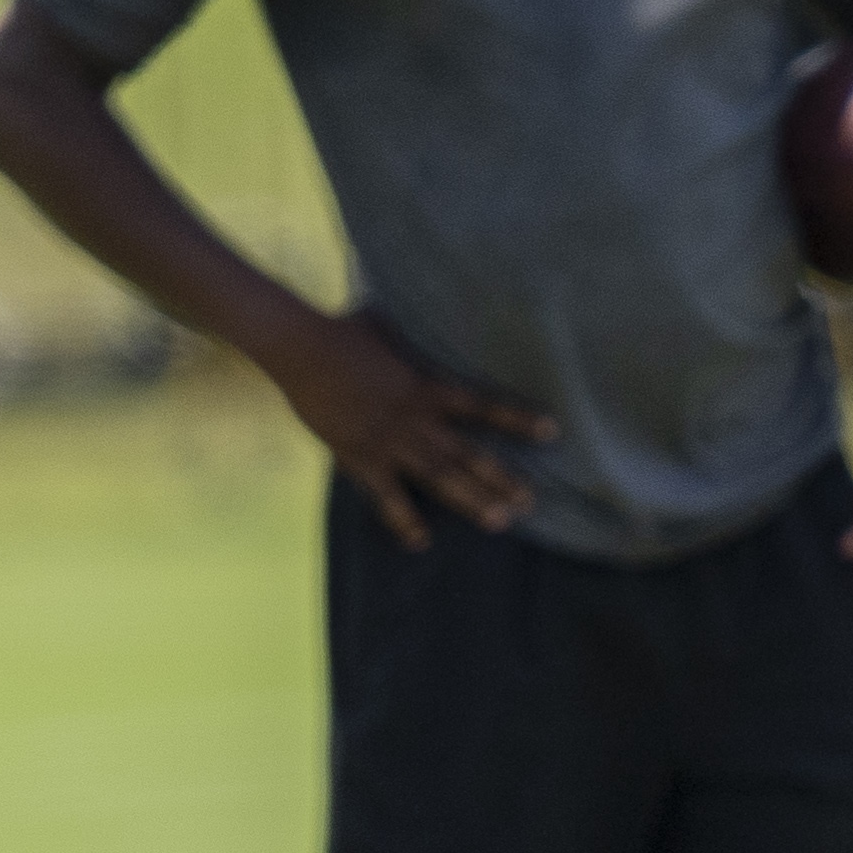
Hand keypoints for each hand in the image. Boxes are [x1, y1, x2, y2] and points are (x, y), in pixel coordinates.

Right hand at [271, 306, 550, 548]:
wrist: (303, 349)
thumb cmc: (343, 329)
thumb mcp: (387, 324)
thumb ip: (409, 336)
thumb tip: (420, 311)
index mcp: (426, 385)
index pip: (483, 406)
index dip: (517, 419)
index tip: (550, 432)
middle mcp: (416, 418)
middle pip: (468, 453)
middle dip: (501, 478)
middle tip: (530, 503)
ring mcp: (389, 441)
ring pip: (439, 477)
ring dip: (471, 500)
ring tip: (500, 522)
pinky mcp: (360, 457)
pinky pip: (387, 497)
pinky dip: (404, 520)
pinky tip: (421, 542)